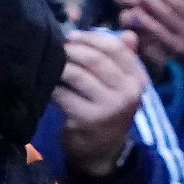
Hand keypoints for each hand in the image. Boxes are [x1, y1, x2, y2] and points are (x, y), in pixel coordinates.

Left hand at [0, 0, 65, 144]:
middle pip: (39, 33)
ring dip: (36, 92)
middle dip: (28, 88)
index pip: (15, 20)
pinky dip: (37, 84)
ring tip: (15, 129)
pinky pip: (48, 50)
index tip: (2, 116)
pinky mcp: (31, 9)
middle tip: (13, 134)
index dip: (14, 70)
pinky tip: (18, 110)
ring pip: (51, 45)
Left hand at [53, 30, 145, 177]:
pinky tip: (46, 83)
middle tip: (56, 47)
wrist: (102, 152)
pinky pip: (63, 94)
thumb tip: (127, 32)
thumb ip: (122, 58)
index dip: (91, 37)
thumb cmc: (108, 110)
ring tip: (49, 62)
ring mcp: (108, 107)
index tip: (72, 36)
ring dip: (59, 65)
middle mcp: (128, 92)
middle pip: (95, 59)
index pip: (117, 48)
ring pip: (77, 74)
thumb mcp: (122, 86)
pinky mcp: (87, 119)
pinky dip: (51, 86)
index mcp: (138, 79)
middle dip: (71, 49)